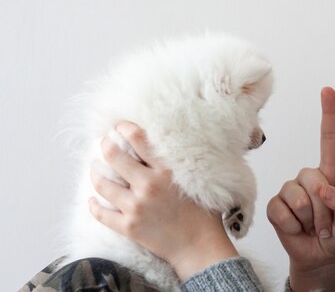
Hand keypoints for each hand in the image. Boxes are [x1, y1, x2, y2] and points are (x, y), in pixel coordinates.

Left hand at [89, 121, 237, 279]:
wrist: (199, 247)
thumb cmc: (203, 213)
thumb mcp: (197, 180)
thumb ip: (178, 163)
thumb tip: (163, 144)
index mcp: (166, 171)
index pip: (138, 139)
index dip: (124, 127)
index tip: (119, 126)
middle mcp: (148, 185)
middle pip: (114, 156)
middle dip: (105, 145)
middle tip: (104, 143)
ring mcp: (135, 207)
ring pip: (102, 183)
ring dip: (95, 173)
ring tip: (95, 168)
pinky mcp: (128, 226)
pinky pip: (100, 213)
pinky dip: (94, 204)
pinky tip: (93, 200)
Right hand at [267, 87, 334, 291]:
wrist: (320, 258)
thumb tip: (323, 189)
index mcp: (331, 175)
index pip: (329, 140)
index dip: (329, 115)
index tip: (327, 90)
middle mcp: (309, 178)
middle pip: (312, 177)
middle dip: (323, 206)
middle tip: (326, 224)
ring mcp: (290, 190)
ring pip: (297, 195)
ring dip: (308, 217)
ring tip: (312, 227)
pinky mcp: (275, 205)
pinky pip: (280, 209)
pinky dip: (292, 225)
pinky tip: (297, 229)